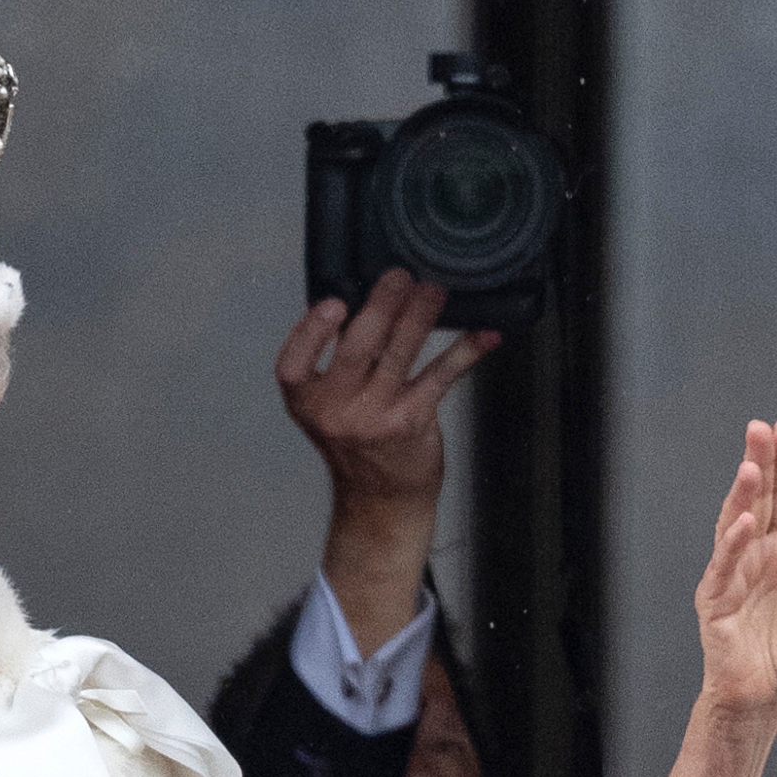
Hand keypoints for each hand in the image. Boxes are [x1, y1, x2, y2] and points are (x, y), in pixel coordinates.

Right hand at [277, 269, 497, 508]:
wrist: (380, 500)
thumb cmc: (356, 446)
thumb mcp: (327, 409)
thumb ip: (336, 365)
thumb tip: (367, 302)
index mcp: (307, 402)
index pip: (294, 364)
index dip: (309, 331)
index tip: (331, 303)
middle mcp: (337, 411)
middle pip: (357, 349)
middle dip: (380, 307)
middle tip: (399, 276)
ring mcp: (374, 417)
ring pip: (399, 356)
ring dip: (419, 317)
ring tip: (434, 291)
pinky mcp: (411, 422)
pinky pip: (439, 377)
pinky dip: (464, 351)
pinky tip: (483, 335)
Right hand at [695, 420, 776, 716]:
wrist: (764, 699)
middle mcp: (756, 556)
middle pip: (757, 501)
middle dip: (758, 464)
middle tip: (760, 428)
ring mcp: (733, 575)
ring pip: (734, 525)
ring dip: (741, 496)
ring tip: (751, 466)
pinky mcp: (716, 601)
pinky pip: (724, 567)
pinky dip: (732, 544)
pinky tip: (744, 522)